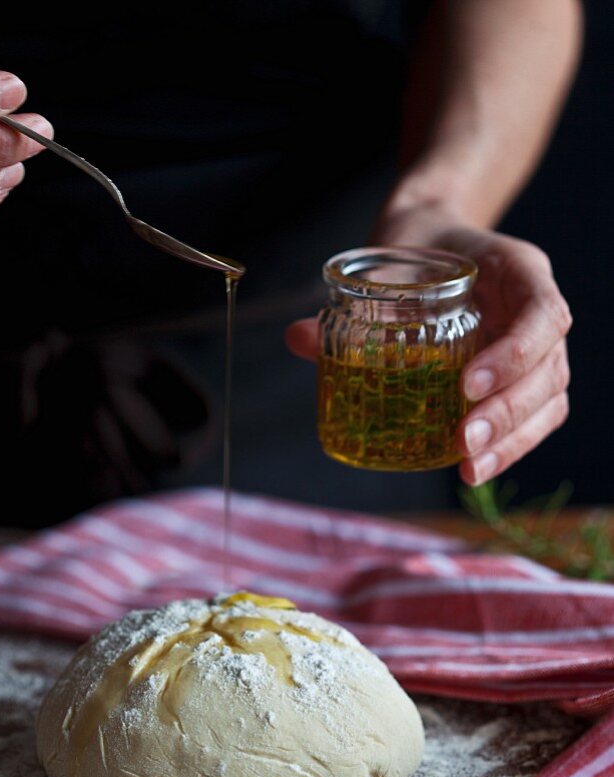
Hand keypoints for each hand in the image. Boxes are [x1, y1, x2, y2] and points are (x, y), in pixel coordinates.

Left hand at [285, 212, 571, 485]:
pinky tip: (471, 468)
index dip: (513, 354)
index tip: (467, 385)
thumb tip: (297, 338)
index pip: (542, 313)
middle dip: (508, 413)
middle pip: (548, 370)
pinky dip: (510, 446)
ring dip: (513, 441)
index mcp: (519, 272)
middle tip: (462, 443)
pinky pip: (535, 417)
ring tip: (468, 468)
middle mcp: (537, 310)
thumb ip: (349, 300)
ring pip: (549, 400)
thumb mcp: (387, 263)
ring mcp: (538, 348)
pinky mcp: (523, 378)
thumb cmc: (414, 250)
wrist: (431, 238)